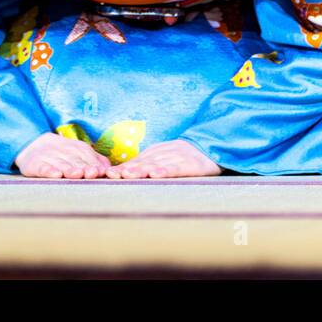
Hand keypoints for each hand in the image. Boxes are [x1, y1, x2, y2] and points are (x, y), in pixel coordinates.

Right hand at [14, 132, 111, 178]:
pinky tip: (56, 174)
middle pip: (76, 161)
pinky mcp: (36, 164)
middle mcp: (64, 152)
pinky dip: (49, 170)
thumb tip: (109, 169)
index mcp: (77, 149)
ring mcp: (49, 158)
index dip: (94, 164)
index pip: (88, 157)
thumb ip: (95, 160)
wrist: (34, 145)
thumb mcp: (79, 153)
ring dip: (69, 169)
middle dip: (84, 167)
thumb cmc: (64, 155)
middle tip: (92, 174)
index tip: (100, 172)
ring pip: (61, 164)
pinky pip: (43, 167)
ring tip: (76, 174)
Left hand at [106, 140, 220, 178]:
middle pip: (144, 162)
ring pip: (157, 164)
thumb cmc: (184, 157)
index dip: (123, 167)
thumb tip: (122, 173)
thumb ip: (146, 165)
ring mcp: (177, 157)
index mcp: (156, 153)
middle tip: (113, 175)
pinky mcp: (191, 164)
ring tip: (129, 175)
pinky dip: (166, 170)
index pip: (137, 161)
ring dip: (142, 169)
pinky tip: (156, 174)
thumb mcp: (164, 158)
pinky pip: (177, 167)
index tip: (108, 174)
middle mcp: (164, 154)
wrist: (212, 147)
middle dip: (128, 169)